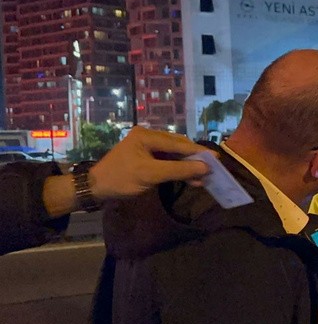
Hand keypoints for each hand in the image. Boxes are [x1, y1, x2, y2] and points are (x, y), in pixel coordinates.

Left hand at [88, 126, 214, 199]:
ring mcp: (146, 146)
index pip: (178, 143)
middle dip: (194, 159)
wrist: (95, 188)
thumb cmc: (120, 179)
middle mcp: (148, 136)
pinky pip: (167, 160)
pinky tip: (189, 178)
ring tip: (202, 177)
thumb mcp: (150, 175)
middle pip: (178, 146)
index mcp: (146, 135)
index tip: (216, 159)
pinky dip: (178, 169)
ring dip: (187, 165)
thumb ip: (178, 170)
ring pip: (174, 154)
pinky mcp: (146, 156)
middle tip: (211, 169)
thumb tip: (205, 168)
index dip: (198, 152)